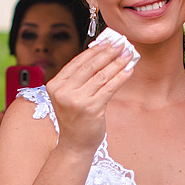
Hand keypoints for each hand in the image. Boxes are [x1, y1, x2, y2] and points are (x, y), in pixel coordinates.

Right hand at [45, 38, 135, 155]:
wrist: (75, 144)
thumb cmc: (76, 119)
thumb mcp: (71, 96)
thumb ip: (81, 78)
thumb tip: (103, 54)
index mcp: (55, 85)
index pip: (77, 62)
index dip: (94, 50)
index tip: (108, 41)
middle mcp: (63, 92)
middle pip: (89, 66)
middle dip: (108, 53)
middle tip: (121, 43)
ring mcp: (76, 100)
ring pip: (101, 76)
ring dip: (117, 63)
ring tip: (129, 54)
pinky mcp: (91, 109)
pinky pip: (109, 88)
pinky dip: (121, 77)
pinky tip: (129, 70)